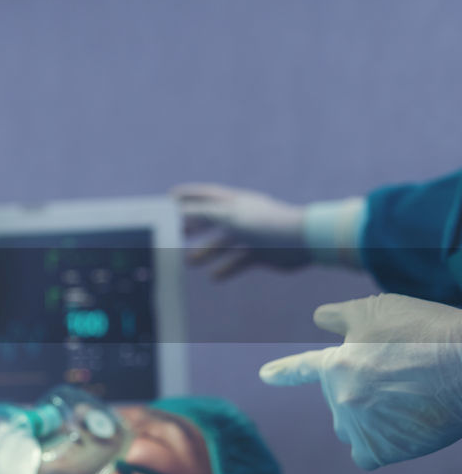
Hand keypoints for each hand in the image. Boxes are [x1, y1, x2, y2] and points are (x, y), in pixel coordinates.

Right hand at [173, 183, 308, 278]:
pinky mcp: (261, 253)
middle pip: (212, 220)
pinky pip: (239, 261)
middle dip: (194, 226)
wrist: (303, 241)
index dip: (188, 195)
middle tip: (176, 233)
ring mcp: (252, 235)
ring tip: (190, 262)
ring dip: (206, 252)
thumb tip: (175, 211)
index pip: (206, 195)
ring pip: (224, 243)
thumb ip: (201, 214)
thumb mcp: (228, 217)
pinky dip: (226, 268)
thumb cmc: (266, 224)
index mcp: (235, 202)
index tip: (170, 198)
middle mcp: (243, 216)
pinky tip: (214, 278)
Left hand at [259, 293, 461, 469]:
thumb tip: (319, 318)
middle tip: (406, 376)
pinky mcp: (382, 450)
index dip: (286, 371)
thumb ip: (342, 316)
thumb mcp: (378, 310)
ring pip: (354, 429)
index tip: (265, 375)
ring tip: (409, 399)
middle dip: (364, 390)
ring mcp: (359, 426)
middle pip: (342, 401)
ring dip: (371, 419)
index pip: (304, 367)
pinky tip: (404, 428)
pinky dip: (382, 445)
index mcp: (335, 364)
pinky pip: (368, 455)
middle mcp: (340, 398)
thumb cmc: (427, 332)